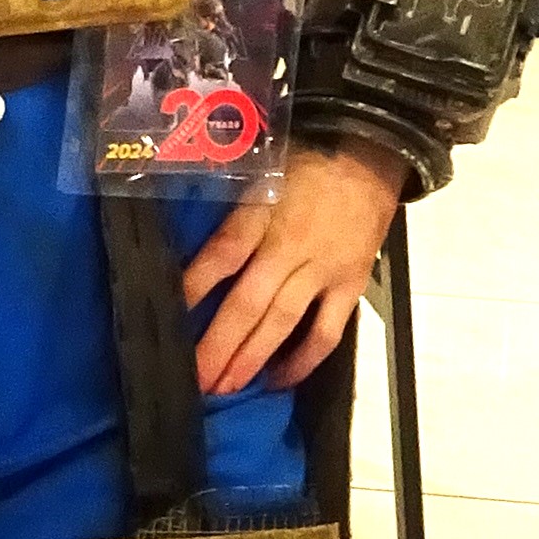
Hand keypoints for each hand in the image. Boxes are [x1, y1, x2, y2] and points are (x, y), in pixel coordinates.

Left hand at [182, 142, 406, 400]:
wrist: (371, 151)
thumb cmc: (307, 160)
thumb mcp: (261, 173)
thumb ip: (233, 213)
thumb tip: (194, 253)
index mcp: (263, 212)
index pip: (223, 253)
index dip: (193, 287)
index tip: (167, 319)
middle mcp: (290, 246)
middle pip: (247, 302)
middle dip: (217, 345)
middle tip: (192, 380)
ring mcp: (323, 270)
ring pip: (282, 322)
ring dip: (250, 359)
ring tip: (224, 387)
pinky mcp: (350, 285)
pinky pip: (326, 332)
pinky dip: (302, 360)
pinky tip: (278, 380)